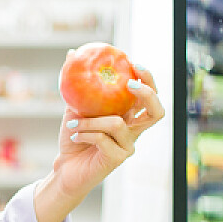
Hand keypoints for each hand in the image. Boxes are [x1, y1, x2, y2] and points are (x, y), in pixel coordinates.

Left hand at [49, 70, 164, 204]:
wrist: (65, 168)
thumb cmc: (74, 136)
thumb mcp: (73, 106)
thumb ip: (77, 84)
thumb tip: (72, 53)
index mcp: (129, 116)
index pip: (149, 96)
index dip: (148, 79)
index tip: (133, 62)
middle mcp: (133, 130)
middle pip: (156, 112)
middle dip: (147, 93)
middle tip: (129, 83)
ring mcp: (128, 146)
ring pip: (117, 124)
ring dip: (91, 120)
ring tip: (73, 121)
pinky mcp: (117, 159)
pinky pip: (102, 139)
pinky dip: (85, 133)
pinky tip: (74, 134)